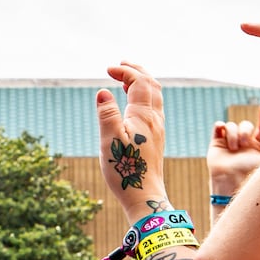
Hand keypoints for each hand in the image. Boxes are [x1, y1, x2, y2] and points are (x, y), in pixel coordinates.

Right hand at [97, 62, 167, 217]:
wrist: (144, 195)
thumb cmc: (124, 170)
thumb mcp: (109, 141)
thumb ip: (106, 114)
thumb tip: (103, 92)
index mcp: (143, 116)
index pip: (139, 82)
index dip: (125, 71)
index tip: (108, 69)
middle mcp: (154, 119)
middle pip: (152, 85)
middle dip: (137, 71)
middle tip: (122, 64)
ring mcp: (157, 129)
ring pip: (155, 97)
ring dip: (142, 83)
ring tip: (126, 80)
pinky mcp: (156, 139)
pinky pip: (154, 109)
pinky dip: (144, 97)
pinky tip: (133, 105)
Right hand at [207, 106, 259, 193]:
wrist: (231, 183)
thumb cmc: (252, 175)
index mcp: (258, 147)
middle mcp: (244, 145)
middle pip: (246, 125)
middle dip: (246, 130)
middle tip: (245, 142)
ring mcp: (230, 143)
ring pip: (232, 125)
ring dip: (234, 133)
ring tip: (234, 148)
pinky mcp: (217, 144)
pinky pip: (219, 127)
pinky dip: (221, 126)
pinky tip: (222, 131)